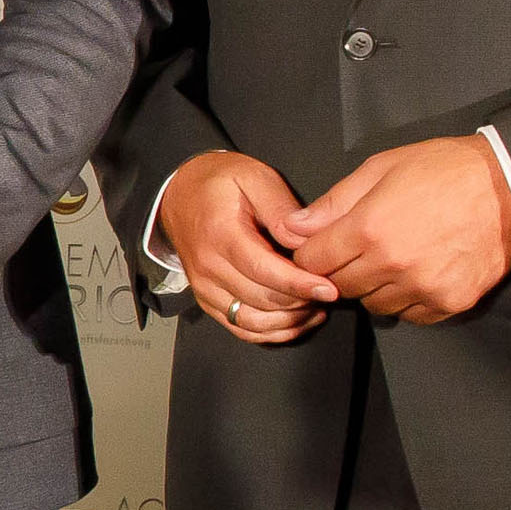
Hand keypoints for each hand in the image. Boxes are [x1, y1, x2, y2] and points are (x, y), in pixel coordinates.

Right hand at [156, 151, 335, 343]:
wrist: (180, 195)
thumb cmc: (218, 184)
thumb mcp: (253, 177)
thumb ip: (280, 208)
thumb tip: (302, 241)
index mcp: (220, 234)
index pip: (263, 270)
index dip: (299, 284)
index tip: (328, 288)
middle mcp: (208, 267)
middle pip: (261, 300)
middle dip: (301, 301)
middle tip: (330, 292)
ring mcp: (206, 288)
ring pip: (253, 322)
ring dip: (289, 320)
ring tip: (317, 306)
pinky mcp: (209, 301)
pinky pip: (242, 329)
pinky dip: (272, 332)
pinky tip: (296, 320)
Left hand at [280, 134, 510, 325]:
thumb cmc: (445, 169)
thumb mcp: (382, 168)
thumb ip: (334, 202)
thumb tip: (294, 227)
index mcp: (369, 229)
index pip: (312, 262)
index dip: (311, 253)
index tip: (320, 247)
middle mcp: (393, 265)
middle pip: (339, 287)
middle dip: (339, 270)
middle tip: (358, 250)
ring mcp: (423, 288)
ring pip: (373, 305)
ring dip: (373, 287)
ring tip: (391, 258)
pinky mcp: (449, 303)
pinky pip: (410, 316)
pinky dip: (406, 300)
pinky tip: (417, 273)